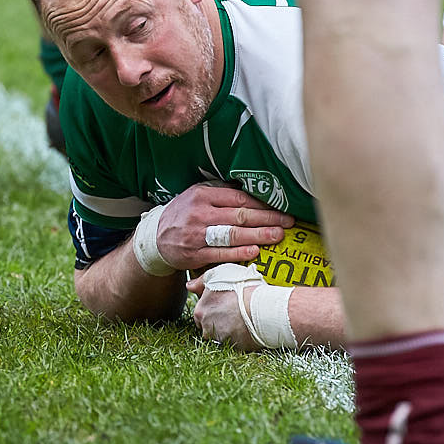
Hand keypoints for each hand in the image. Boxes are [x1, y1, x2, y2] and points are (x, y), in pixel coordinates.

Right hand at [155, 183, 293, 270]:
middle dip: (267, 219)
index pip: (238, 198)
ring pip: (232, 235)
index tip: (281, 207)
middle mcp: (200, 213)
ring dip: (258, 235)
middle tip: (288, 222)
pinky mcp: (194, 255)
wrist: (155, 238)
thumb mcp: (196, 195)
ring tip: (277, 235)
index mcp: (203, 195)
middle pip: (239, 216)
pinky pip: (220, 254)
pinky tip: (254, 251)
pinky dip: (238, 253)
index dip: (262, 204)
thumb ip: (221, 193)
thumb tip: (251, 188)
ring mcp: (196, 235)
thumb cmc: (183, 214)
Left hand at [187, 269, 261, 350]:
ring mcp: (220, 339)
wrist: (262, 306)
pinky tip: (250, 327)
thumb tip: (189, 286)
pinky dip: (240, 338)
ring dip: (228, 330)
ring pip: (221, 336)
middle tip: (233, 311)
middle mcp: (206, 327)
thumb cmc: (241, 287)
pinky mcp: (235, 348)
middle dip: (217, 321)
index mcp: (200, 311)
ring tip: (243, 318)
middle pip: (208, 326)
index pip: (200, 314)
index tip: (224, 304)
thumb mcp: (218, 274)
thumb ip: (201, 281)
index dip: (212, 309)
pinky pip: (236, 343)